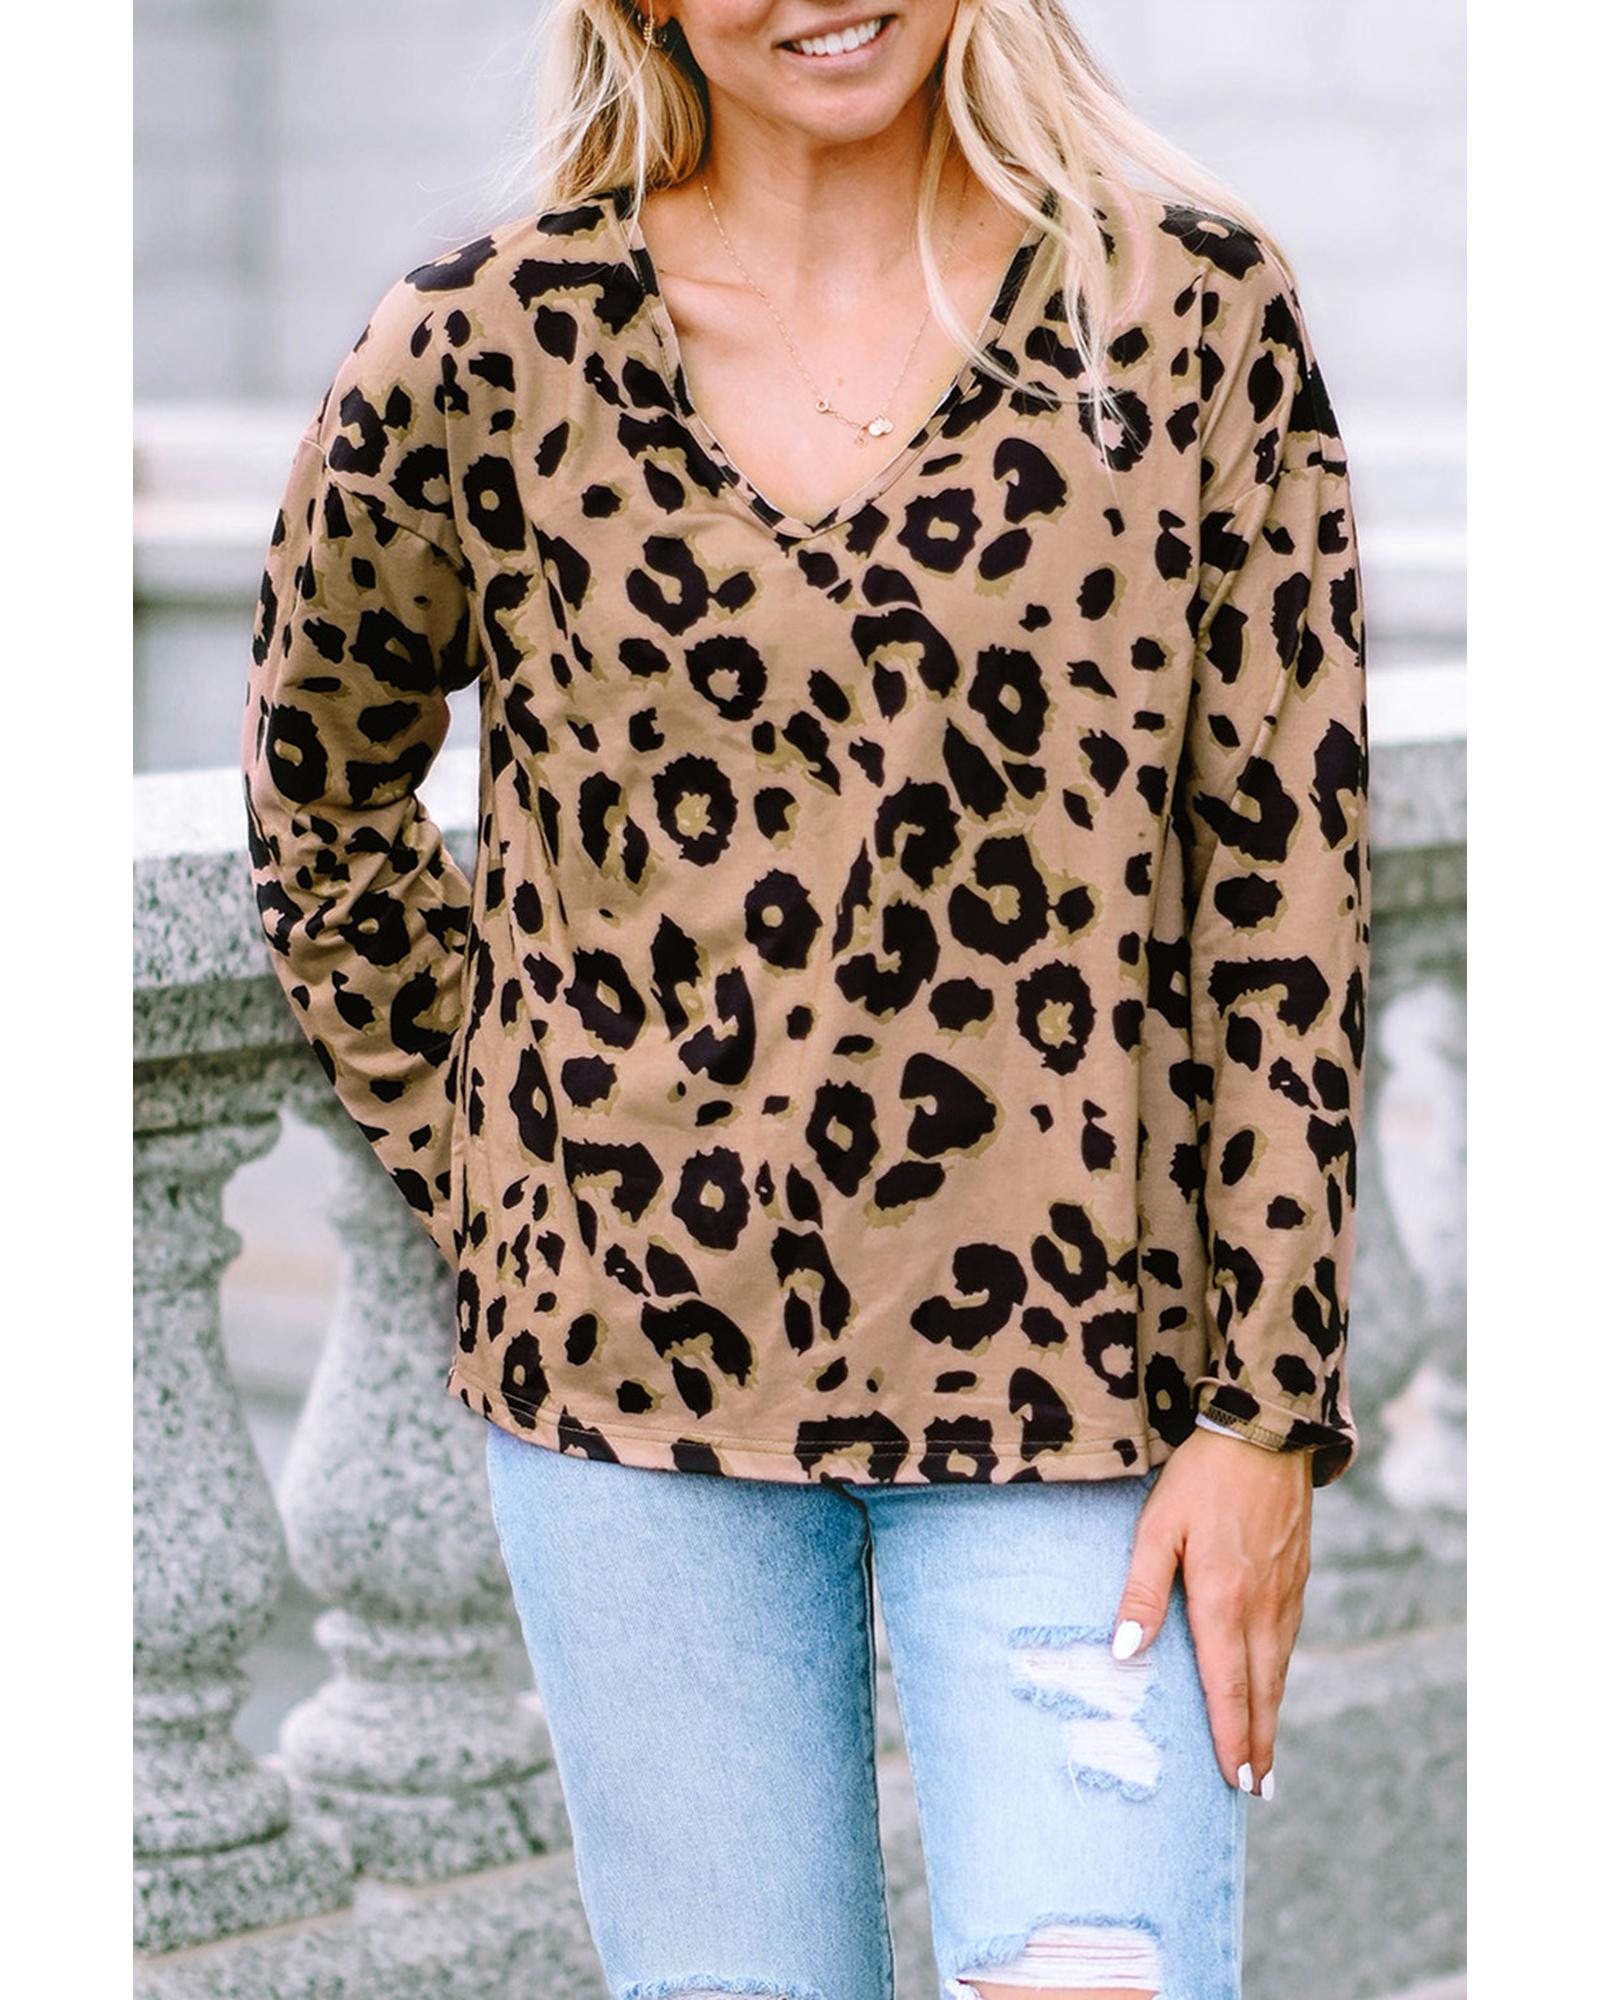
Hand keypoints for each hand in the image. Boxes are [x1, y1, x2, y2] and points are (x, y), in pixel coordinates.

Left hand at [1112, 1427, 1313, 1798]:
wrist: (1265, 1433)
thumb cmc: (1201, 1477)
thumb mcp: (1158, 1525)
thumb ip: (1142, 1589)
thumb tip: (1126, 1651)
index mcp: (1223, 1599)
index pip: (1228, 1686)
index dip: (1231, 1737)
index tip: (1235, 1780)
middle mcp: (1262, 1606)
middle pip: (1261, 1690)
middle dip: (1258, 1743)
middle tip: (1256, 1789)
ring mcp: (1285, 1592)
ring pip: (1279, 1668)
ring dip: (1272, 1715)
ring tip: (1266, 1754)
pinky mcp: (1297, 1576)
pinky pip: (1288, 1640)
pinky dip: (1280, 1675)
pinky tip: (1272, 1685)